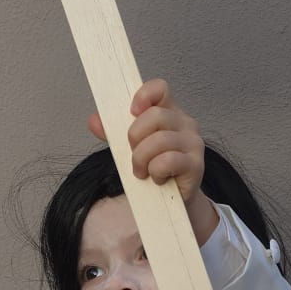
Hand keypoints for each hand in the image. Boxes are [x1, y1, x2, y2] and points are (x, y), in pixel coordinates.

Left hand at [88, 79, 217, 244]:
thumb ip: (112, 132)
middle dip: (135, 137)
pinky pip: (167, 161)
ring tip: (142, 171)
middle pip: (155, 115)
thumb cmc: (152, 168)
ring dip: (141, 159)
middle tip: (133, 154)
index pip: (160, 88)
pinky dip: (155, 171)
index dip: (143, 96)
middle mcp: (185, 123)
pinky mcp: (196, 165)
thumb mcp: (129, 147)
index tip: (132, 111)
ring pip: (159, 140)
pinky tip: (157, 178)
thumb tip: (94, 121)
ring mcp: (193, 143)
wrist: (170, 201)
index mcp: (168, 112)